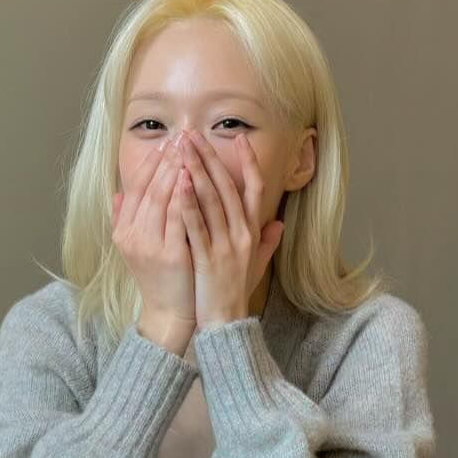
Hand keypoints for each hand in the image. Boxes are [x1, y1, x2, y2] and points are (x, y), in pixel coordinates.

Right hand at [112, 140, 196, 338]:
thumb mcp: (136, 248)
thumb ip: (125, 220)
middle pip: (149, 188)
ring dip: (174, 170)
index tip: (167, 142)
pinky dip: (183, 196)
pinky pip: (176, 218)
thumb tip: (118, 194)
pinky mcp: (170, 255)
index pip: (136, 188)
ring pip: (161, 198)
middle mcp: (132, 236)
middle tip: (181, 136)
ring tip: (187, 148)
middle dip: (165, 159)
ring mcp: (150, 245)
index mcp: (124, 231)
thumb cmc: (160, 279)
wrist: (168, 314)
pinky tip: (191, 177)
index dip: (151, 163)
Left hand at [173, 129, 284, 328]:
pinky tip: (179, 184)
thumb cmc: (237, 293)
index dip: (248, 163)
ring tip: (182, 148)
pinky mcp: (207, 259)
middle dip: (209, 158)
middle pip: (227, 188)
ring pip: (211, 201)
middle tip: (192, 133)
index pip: (254, 190)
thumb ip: (267, 243)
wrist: (227, 323)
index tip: (238, 138)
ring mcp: (225, 246)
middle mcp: (242, 235)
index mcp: (252, 233)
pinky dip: (188, 203)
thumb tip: (278, 224)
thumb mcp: (256, 265)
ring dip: (196, 171)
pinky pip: (196, 226)